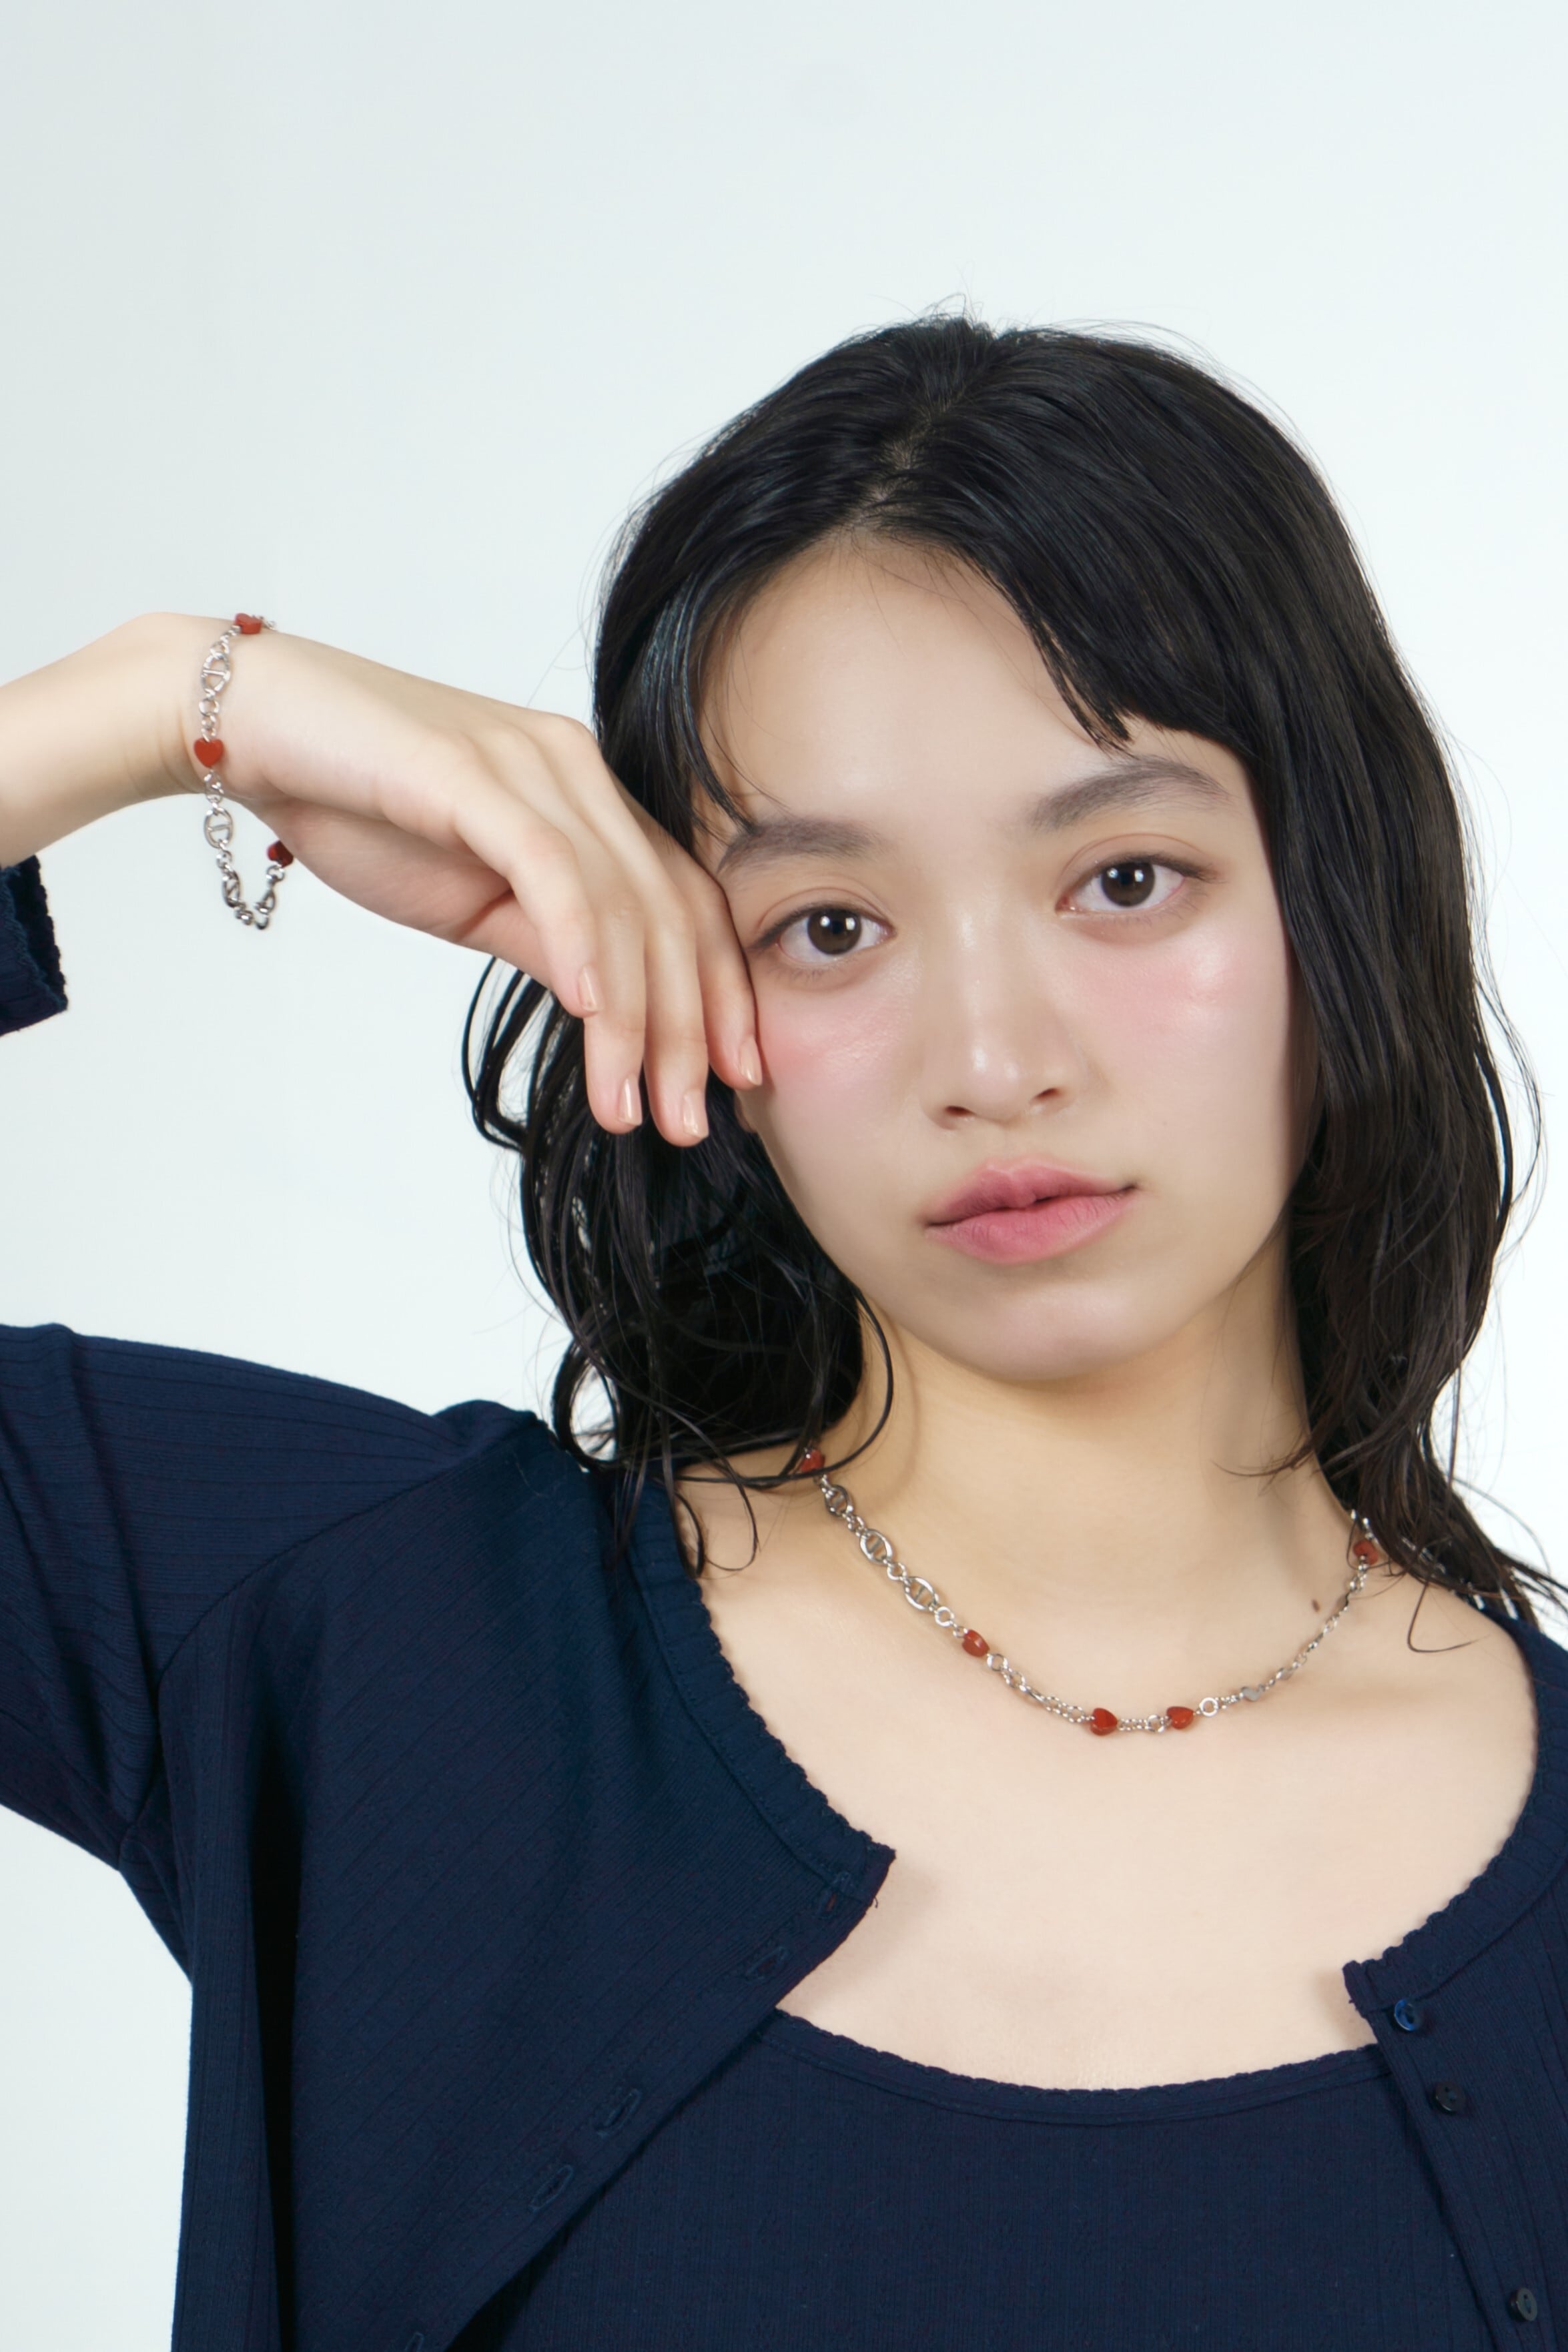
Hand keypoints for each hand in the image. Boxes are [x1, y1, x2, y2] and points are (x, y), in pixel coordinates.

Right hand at [182, 623, 761, 1144]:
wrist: (253, 728)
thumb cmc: (357, 808)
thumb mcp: (473, 898)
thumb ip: (548, 940)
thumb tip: (610, 1009)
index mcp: (587, 795)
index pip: (685, 903)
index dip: (720, 996)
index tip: (735, 1081)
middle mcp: (576, 769)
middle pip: (669, 912)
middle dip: (690, 1030)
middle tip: (689, 1122)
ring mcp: (529, 764)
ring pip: (620, 904)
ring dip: (634, 1020)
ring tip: (633, 1107)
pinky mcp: (471, 772)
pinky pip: (551, 868)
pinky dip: (582, 944)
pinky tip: (594, 1014)